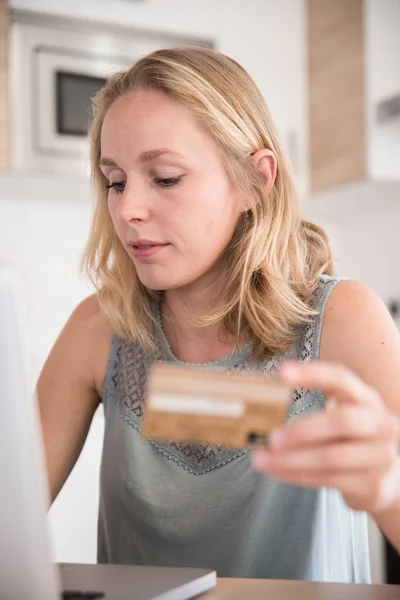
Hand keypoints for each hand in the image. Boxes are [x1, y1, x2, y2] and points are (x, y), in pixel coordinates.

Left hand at [252, 361, 399, 515]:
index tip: (281, 372)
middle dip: (303, 430)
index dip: (312, 374)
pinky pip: (327, 479)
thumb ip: (313, 406)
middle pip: (343, 421)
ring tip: (262, 459)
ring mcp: (379, 456)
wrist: (386, 477)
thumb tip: (260, 406)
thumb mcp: (342, 414)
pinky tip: (276, 470)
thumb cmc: (350, 438)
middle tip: (271, 438)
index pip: (341, 379)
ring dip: (291, 460)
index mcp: (366, 398)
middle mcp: (379, 424)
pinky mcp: (371, 484)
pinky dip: (296, 475)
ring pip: (332, 457)